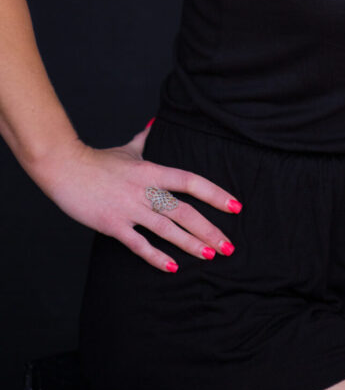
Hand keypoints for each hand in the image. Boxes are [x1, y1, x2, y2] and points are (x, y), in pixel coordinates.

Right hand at [30, 120, 241, 272]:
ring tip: (210, 255)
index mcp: (153, 171)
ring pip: (166, 229)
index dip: (215, 194)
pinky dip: (156, 257)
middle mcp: (145, 190)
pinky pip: (139, 245)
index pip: (192, 181)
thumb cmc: (98, 160)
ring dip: (190, 244)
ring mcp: (130, 209)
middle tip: (229, 246)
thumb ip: (144, 139)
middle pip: (184, 211)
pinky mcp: (113, 225)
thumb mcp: (127, 149)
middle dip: (209, 229)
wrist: (65, 168)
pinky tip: (173, 267)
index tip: (235, 206)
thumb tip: (155, 122)